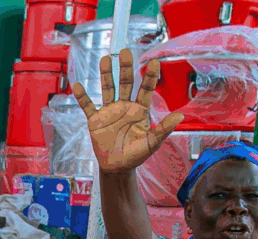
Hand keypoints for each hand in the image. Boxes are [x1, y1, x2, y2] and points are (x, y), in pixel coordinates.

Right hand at [71, 48, 183, 172]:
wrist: (118, 167)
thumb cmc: (136, 154)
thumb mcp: (152, 142)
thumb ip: (164, 129)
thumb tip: (180, 116)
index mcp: (139, 110)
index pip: (145, 89)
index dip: (149, 76)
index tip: (153, 62)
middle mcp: (124, 106)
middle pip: (125, 83)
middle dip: (125, 68)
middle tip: (126, 52)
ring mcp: (109, 111)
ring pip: (108, 88)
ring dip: (106, 74)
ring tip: (106, 59)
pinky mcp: (96, 120)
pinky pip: (88, 106)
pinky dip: (82, 97)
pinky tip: (77, 86)